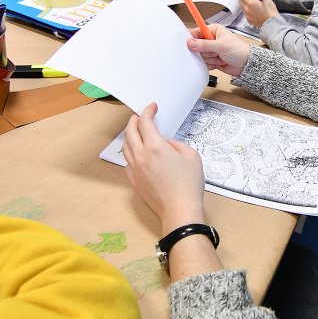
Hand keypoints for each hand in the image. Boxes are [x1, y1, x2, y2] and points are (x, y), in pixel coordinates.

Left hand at [122, 103, 205, 234]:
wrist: (179, 211)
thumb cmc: (188, 185)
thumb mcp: (192, 157)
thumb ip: (178, 144)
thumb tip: (168, 144)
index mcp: (156, 147)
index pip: (145, 122)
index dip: (148, 111)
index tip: (152, 107)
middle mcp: (141, 156)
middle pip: (130, 131)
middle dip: (134, 120)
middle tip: (140, 116)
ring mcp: (135, 169)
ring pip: (125, 146)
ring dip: (130, 136)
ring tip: (137, 134)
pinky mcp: (134, 181)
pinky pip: (127, 163)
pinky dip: (130, 154)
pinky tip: (138, 155)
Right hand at [186, 23, 250, 76]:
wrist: (246, 65)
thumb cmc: (239, 51)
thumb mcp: (221, 45)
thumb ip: (205, 44)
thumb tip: (190, 43)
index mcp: (214, 30)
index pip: (197, 32)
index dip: (192, 38)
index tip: (189, 44)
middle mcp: (211, 39)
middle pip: (197, 46)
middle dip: (206, 51)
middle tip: (215, 52)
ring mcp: (211, 50)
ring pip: (201, 56)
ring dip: (210, 58)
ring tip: (220, 57)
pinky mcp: (212, 60)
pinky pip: (204, 63)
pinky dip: (210, 64)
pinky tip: (218, 63)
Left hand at [239, 0, 279, 26]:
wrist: (272, 22)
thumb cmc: (270, 10)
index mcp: (251, 2)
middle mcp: (247, 9)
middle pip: (240, 0)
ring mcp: (246, 15)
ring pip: (242, 6)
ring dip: (246, 4)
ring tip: (255, 5)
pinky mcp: (248, 19)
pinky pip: (245, 12)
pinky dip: (248, 10)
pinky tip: (255, 11)